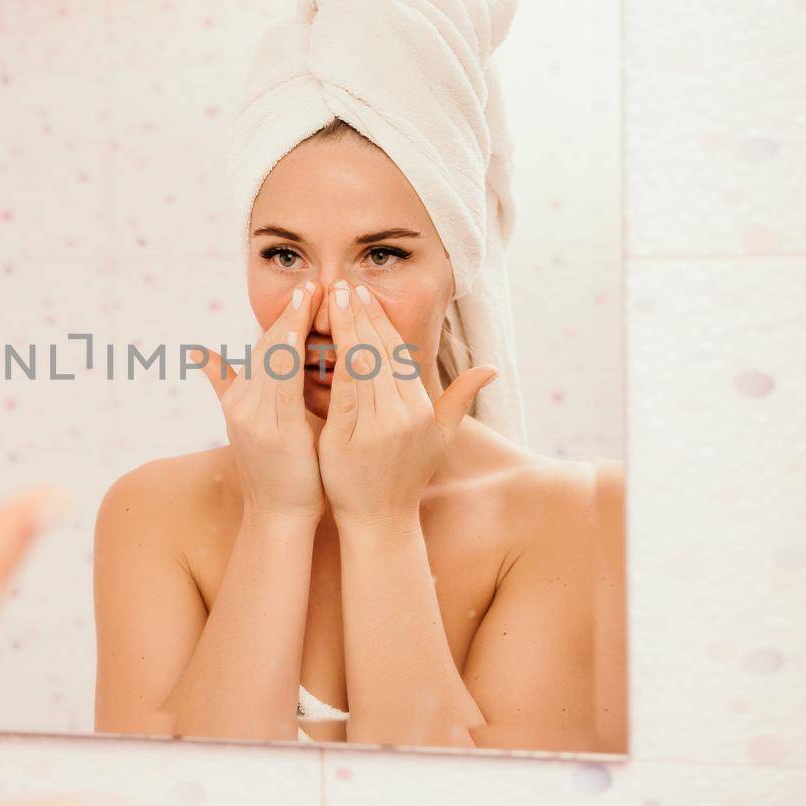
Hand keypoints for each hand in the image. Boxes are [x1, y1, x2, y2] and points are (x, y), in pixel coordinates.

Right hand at [197, 282, 324, 524]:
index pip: (263, 349)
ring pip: (274, 357)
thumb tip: (199, 354)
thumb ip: (230, 386)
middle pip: (266, 347)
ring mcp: (255, 417)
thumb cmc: (281, 473)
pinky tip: (306, 331)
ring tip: (311, 293)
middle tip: (310, 281)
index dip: (282, 320)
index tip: (304, 291)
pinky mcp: (274, 430)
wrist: (279, 518)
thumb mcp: (258, 423)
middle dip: (288, 313)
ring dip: (293, 323)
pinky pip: (285, 382)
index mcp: (242, 401)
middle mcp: (243, 405)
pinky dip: (294, 353)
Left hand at [317, 279, 497, 530]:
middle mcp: (403, 414)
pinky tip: (313, 340)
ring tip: (330, 299)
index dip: (380, 321)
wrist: (380, 521)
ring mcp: (377, 426)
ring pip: (359, 365)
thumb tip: (492, 369)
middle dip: (360, 314)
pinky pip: (338, 391)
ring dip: (343, 328)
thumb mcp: (441, 438)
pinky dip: (327, 362)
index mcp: (422, 408)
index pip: (398, 353)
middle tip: (343, 284)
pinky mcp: (349, 438)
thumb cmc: (406, 476)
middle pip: (379, 352)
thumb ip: (461, 399)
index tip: (364, 294)